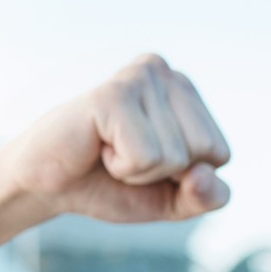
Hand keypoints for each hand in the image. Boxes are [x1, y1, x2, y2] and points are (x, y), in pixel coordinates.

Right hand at [0, 54, 230, 224]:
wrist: (50, 186)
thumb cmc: (113, 184)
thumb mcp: (175, 200)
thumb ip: (207, 197)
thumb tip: (203, 175)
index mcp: (184, 91)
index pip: (221, 154)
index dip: (185, 176)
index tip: (147, 161)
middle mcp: (165, 72)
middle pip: (206, 151)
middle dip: (166, 172)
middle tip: (125, 155)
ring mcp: (139, 77)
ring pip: (177, 156)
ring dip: (140, 170)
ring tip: (109, 150)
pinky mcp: (113, 94)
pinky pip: (147, 157)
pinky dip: (123, 167)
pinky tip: (98, 147)